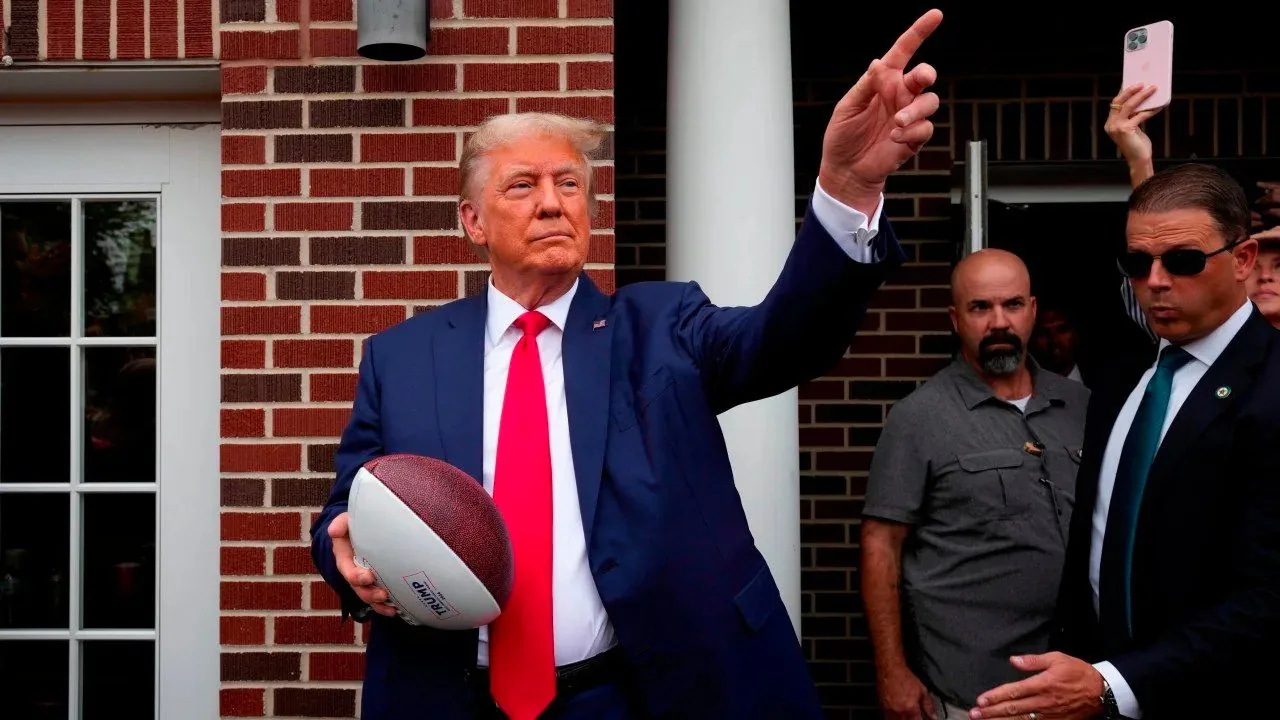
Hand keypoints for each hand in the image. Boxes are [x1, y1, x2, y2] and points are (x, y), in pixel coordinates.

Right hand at [329, 512, 396, 616]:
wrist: (368, 528)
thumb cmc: (356, 524)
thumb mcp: (347, 520)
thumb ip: (341, 523)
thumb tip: (333, 531)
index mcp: (344, 557)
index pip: (346, 569)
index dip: (355, 576)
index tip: (369, 577)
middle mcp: (352, 571)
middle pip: (357, 588)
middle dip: (369, 593)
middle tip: (383, 594)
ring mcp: (364, 578)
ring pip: (367, 596)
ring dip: (377, 603)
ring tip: (391, 606)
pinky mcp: (375, 582)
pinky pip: (377, 598)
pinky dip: (385, 606)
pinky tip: (395, 610)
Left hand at [819, 9, 942, 213]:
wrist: (845, 170)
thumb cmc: (843, 137)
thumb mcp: (847, 106)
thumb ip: (866, 85)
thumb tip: (878, 63)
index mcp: (884, 82)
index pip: (904, 51)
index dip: (919, 32)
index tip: (935, 15)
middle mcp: (900, 96)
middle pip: (924, 75)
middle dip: (926, 74)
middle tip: (919, 80)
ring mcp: (909, 116)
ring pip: (930, 102)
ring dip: (915, 110)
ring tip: (896, 122)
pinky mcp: (914, 138)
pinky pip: (925, 128)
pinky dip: (912, 131)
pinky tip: (894, 137)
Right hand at [877, 665, 937, 719]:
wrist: (890, 669)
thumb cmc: (905, 677)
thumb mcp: (922, 690)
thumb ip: (928, 705)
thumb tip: (933, 716)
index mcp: (911, 708)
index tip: (923, 718)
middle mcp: (899, 711)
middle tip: (914, 716)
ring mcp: (889, 711)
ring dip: (903, 719)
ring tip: (906, 714)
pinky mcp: (882, 708)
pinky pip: (888, 718)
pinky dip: (894, 718)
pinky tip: (899, 713)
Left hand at [970, 653, 1102, 719]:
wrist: (1101, 691)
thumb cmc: (1078, 672)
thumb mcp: (1057, 659)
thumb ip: (1033, 661)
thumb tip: (1013, 660)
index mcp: (1042, 684)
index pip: (1013, 692)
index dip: (995, 697)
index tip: (980, 700)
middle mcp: (1043, 702)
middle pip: (1013, 709)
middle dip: (991, 712)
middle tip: (974, 714)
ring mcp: (1049, 715)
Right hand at [1105, 84, 1160, 161]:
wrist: (1139, 160)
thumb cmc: (1137, 145)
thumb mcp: (1133, 127)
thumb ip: (1133, 116)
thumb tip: (1142, 101)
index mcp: (1110, 123)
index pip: (1116, 103)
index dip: (1123, 92)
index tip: (1132, 82)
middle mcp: (1110, 124)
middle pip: (1120, 101)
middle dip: (1131, 90)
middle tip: (1142, 83)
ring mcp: (1116, 127)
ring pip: (1129, 105)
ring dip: (1142, 96)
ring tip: (1152, 89)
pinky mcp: (1125, 129)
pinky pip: (1140, 115)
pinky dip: (1150, 110)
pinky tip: (1159, 106)